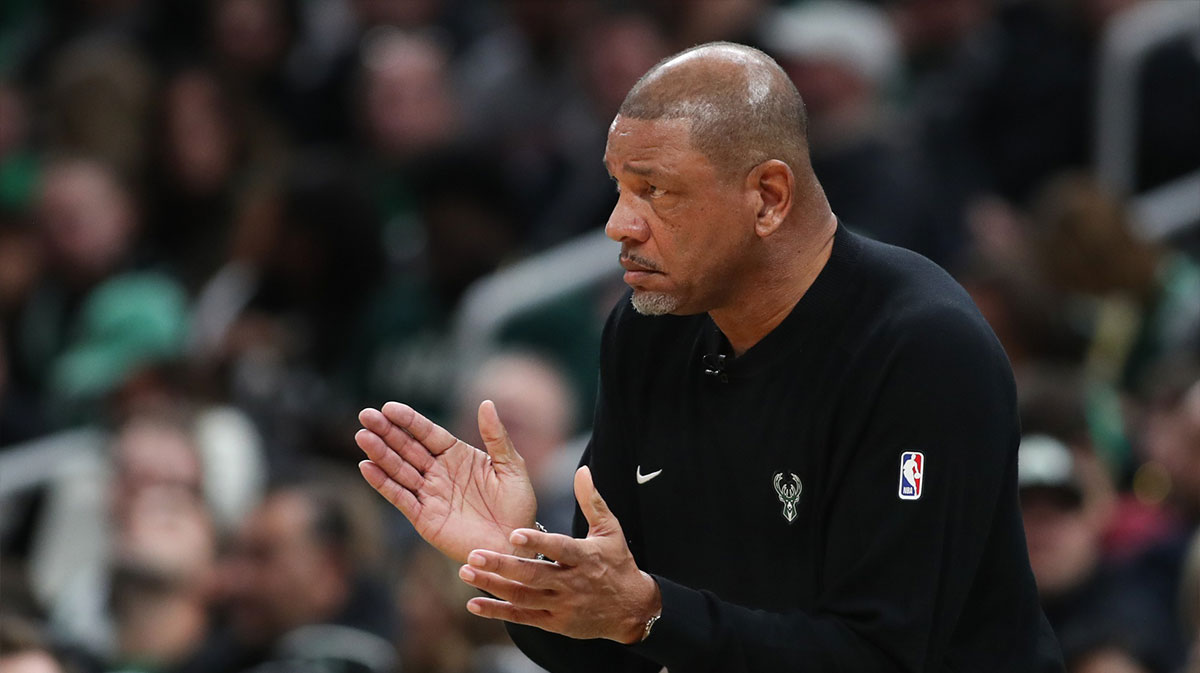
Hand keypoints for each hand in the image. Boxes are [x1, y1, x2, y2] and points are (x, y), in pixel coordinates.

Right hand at [356, 400, 536, 563]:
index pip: (428, 433)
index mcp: (458, 455)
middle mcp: (439, 471)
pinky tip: (367, 467)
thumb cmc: (517, 505)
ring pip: (399, 469)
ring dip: (380, 453)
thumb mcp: (511, 467)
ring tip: (362, 437)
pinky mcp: (424, 518)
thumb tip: (487, 402)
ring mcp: (429, 494)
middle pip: (408, 447)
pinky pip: (400, 497)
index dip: (409, 420)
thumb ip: (496, 437)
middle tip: (366, 416)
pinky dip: (383, 484)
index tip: (389, 407)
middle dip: (386, 432)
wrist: (514, 546)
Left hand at [457, 466, 661, 643]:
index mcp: (585, 558)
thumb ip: (591, 501)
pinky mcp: (554, 624)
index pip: (559, 549)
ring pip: (523, 597)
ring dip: (493, 586)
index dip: (537, 543)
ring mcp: (561, 606)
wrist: (632, 610)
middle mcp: (572, 583)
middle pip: (533, 575)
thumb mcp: (610, 530)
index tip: (513, 534)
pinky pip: (522, 618)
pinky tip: (473, 604)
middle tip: (473, 553)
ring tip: (466, 572)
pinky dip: (497, 612)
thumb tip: (582, 470)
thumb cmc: (618, 563)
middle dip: (502, 565)